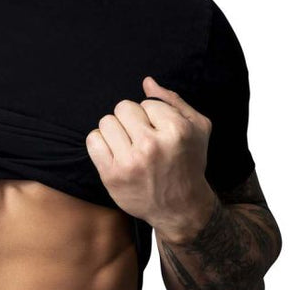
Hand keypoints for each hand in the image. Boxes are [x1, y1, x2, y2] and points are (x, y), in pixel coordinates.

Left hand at [85, 75, 216, 239]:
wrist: (180, 207)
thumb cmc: (189, 163)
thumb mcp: (197, 128)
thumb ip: (173, 101)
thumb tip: (147, 82)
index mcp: (176, 130)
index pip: (146, 102)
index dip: (152, 115)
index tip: (159, 132)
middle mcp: (152, 145)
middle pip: (123, 108)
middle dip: (131, 119)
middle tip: (141, 137)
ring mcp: (130, 162)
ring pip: (106, 122)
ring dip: (115, 130)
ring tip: (128, 144)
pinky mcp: (112, 176)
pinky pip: (93, 141)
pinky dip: (100, 143)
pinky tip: (115, 152)